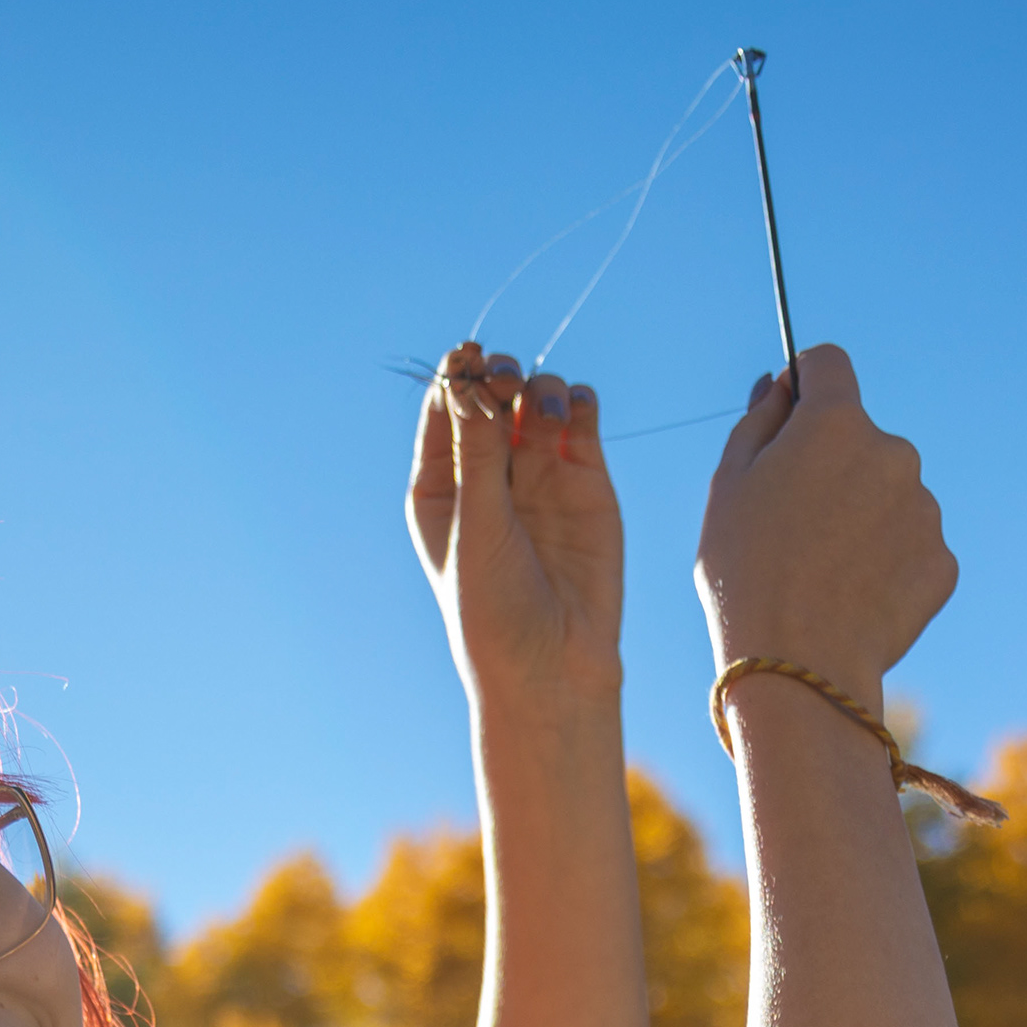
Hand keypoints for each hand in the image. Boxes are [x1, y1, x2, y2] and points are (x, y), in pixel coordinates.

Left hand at [409, 343, 624, 710]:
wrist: (554, 667)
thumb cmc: (495, 610)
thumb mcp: (477, 528)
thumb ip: (479, 454)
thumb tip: (469, 383)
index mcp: (440, 487)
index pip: (445, 409)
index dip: (457, 375)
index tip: (468, 359)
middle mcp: (487, 474)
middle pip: (491, 395)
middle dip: (498, 377)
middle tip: (506, 388)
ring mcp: (538, 475)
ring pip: (536, 398)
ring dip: (538, 388)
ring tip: (542, 412)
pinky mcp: (586, 480)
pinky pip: (580, 419)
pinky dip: (578, 402)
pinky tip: (575, 413)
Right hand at [693, 345, 956, 713]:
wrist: (798, 667)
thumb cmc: (746, 573)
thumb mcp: (728, 486)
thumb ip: (759, 421)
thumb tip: (781, 386)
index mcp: (835, 422)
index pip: (829, 364)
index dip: (806, 384)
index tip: (791, 412)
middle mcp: (892, 451)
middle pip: (861, 439)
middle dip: (833, 466)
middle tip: (793, 526)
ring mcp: (925, 508)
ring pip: (889, 496)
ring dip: (862, 518)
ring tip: (823, 573)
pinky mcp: (943, 561)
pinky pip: (911, 548)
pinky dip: (886, 565)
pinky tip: (853, 599)